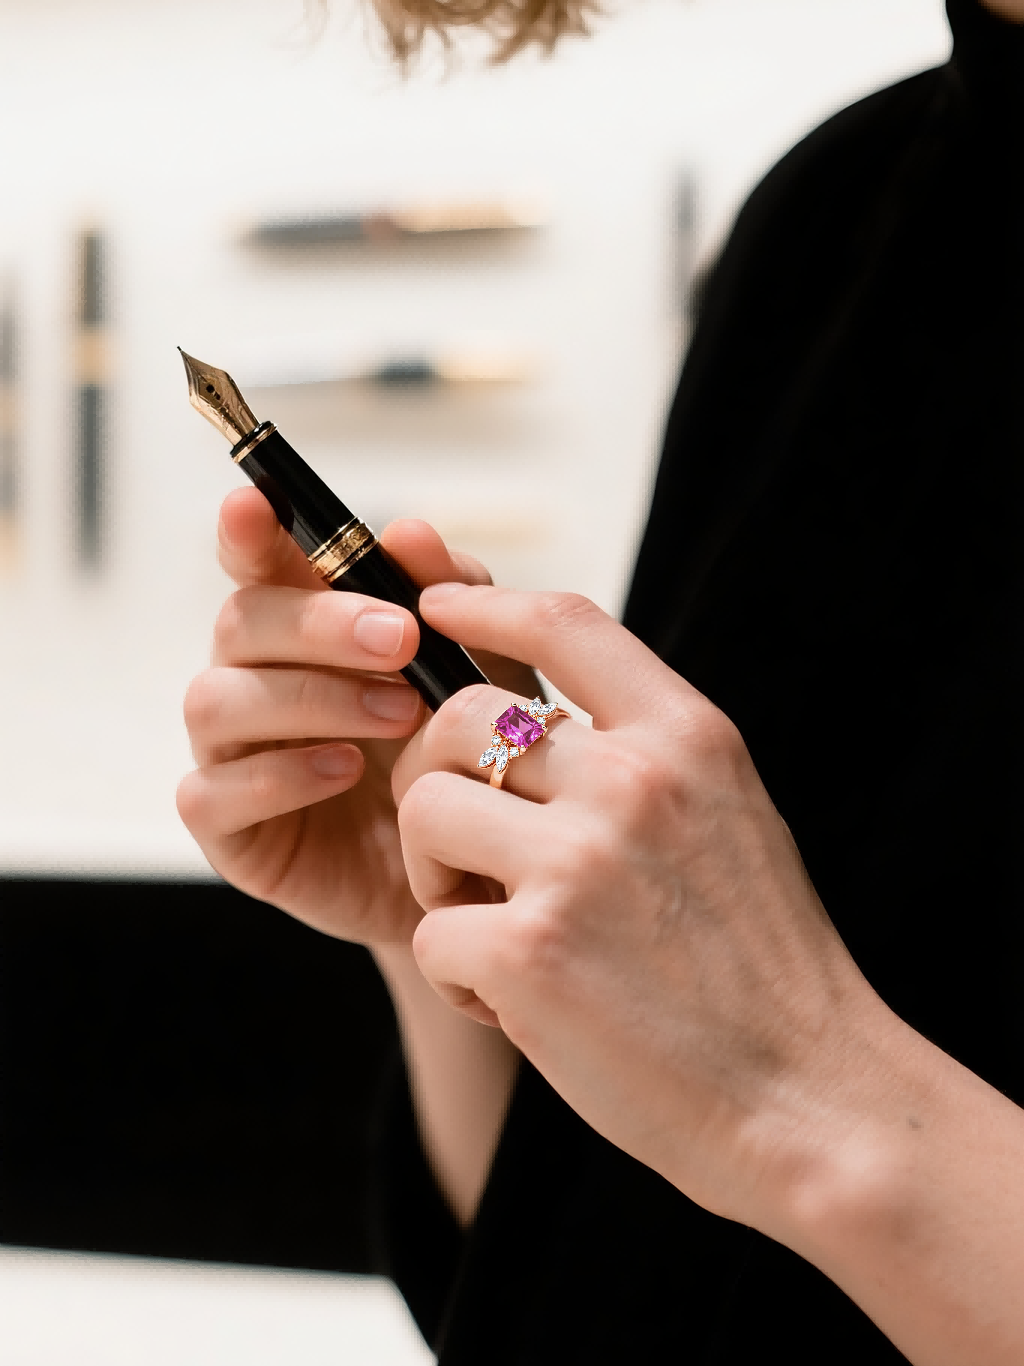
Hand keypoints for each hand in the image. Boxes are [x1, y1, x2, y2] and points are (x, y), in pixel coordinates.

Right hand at [176, 488, 534, 944]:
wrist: (474, 873)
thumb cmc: (472, 758)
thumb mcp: (489, 671)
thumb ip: (454, 598)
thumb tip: (409, 532)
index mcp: (308, 631)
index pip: (259, 563)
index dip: (248, 530)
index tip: (255, 505)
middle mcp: (259, 681)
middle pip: (241, 622)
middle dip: (319, 622)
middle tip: (400, 639)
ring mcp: (234, 755)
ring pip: (218, 699)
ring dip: (311, 696)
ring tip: (400, 714)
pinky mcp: (231, 831)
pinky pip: (211, 790)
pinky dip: (278, 774)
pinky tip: (345, 770)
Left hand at [394, 583, 903, 1231]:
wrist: (809, 1099)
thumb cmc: (761, 967)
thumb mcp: (729, 820)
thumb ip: (645, 759)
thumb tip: (536, 721)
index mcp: (687, 738)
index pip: (563, 622)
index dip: (485, 600)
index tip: (439, 603)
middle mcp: (631, 781)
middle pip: (456, 719)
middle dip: (433, 778)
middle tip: (464, 851)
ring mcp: (578, 862)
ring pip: (424, 812)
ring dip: (434, 876)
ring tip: (495, 935)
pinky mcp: (530, 950)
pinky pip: (427, 931)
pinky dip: (457, 975)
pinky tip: (517, 1005)